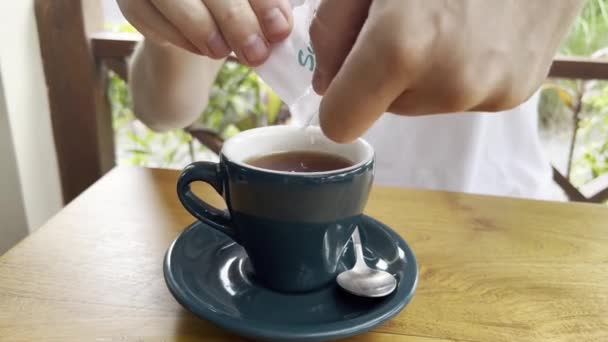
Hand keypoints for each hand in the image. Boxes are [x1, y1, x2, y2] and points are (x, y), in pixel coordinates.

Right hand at [117, 0, 292, 65]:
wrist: (191, 41)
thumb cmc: (230, 15)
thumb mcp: (252, 8)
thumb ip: (267, 7)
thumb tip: (280, 23)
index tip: (280, 28)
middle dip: (235, 17)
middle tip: (258, 51)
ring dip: (204, 28)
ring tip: (226, 53)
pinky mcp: (131, 2)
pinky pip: (150, 17)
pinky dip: (181, 38)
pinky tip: (203, 51)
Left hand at [310, 0, 582, 141]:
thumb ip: (331, 28)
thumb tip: (326, 83)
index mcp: (401, 48)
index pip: (339, 122)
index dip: (337, 99)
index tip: (347, 72)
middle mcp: (447, 84)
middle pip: (382, 109)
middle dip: (382, 75)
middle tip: (411, 21)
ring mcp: (487, 94)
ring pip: (421, 102)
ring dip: (421, 72)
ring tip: (448, 21)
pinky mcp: (515, 94)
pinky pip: (459, 96)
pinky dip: (456, 70)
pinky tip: (476, 32)